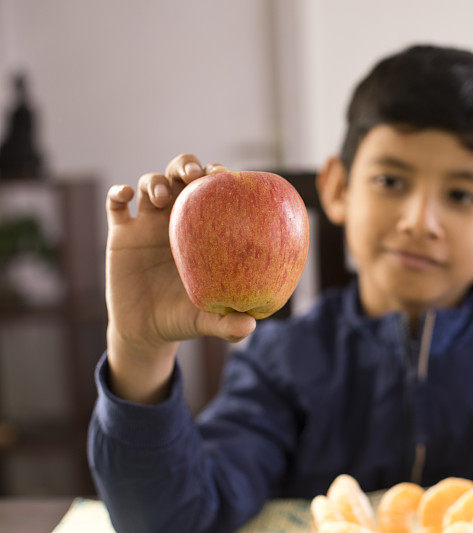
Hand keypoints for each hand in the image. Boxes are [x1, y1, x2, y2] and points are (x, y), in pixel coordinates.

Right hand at [105, 154, 256, 358]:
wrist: (145, 331)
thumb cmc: (184, 318)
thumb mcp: (206, 321)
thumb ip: (228, 324)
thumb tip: (250, 328)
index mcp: (204, 230)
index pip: (213, 191)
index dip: (219, 176)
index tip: (227, 177)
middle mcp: (177, 219)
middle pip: (181, 175)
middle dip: (187, 164)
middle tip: (194, 174)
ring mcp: (147, 224)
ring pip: (151, 183)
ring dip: (156, 181)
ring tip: (163, 197)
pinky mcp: (121, 234)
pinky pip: (116, 204)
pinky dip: (119, 193)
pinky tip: (127, 194)